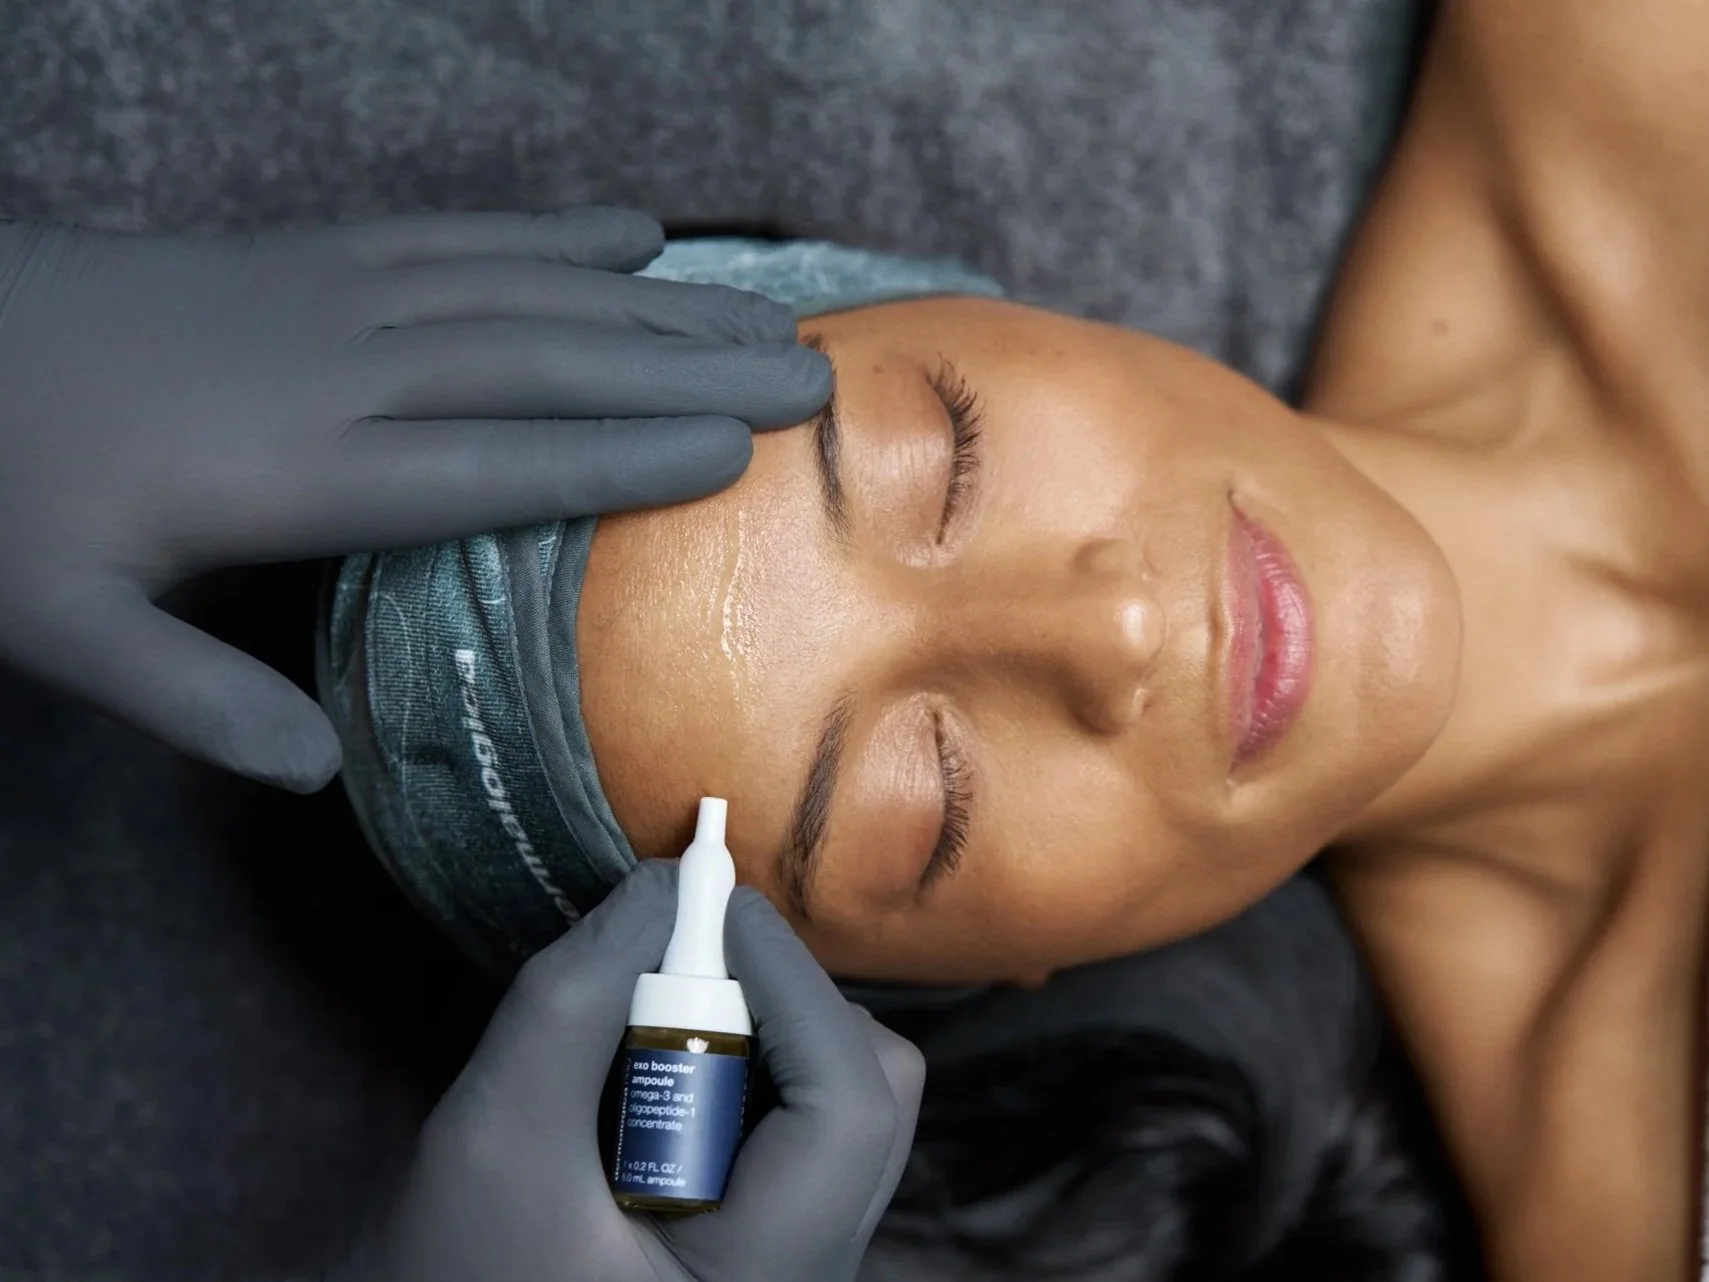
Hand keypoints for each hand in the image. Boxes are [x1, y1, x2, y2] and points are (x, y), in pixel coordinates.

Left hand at [0, 210, 829, 790]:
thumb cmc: (1, 494)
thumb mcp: (60, 628)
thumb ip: (196, 700)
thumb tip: (326, 780)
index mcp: (297, 468)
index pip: (495, 461)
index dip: (620, 456)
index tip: (734, 454)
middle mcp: (342, 367)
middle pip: (544, 360)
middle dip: (685, 370)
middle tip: (807, 381)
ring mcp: (332, 294)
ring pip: (523, 289)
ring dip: (654, 302)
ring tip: (764, 316)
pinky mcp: (315, 254)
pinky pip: (458, 232)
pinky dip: (556, 230)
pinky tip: (634, 229)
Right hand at [329, 861, 921, 1281]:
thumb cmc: (458, 1268)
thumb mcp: (495, 1136)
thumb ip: (575, 1002)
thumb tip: (665, 884)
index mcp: (768, 1273)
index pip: (845, 1110)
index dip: (792, 982)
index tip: (710, 902)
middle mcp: (814, 1268)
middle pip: (870, 1094)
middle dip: (783, 1000)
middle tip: (682, 957)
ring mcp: (804, 1250)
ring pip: (842, 1099)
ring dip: (765, 1026)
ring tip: (657, 1017)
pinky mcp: (777, 1229)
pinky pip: (804, 1118)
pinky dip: (749, 1059)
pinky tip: (661, 1058)